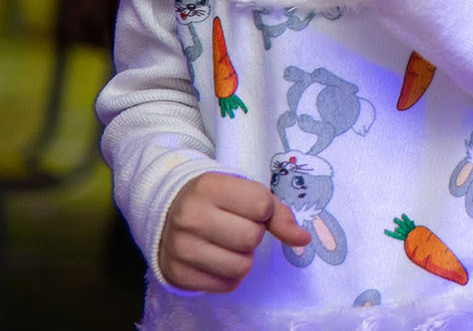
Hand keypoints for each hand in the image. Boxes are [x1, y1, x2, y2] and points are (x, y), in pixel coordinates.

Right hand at [159, 171, 309, 292]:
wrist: (169, 214)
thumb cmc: (218, 201)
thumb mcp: (246, 193)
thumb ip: (278, 213)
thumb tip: (303, 240)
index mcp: (209, 187)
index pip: (262, 206)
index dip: (264, 210)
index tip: (249, 208)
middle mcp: (190, 216)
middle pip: (251, 238)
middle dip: (253, 235)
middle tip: (237, 228)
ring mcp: (180, 247)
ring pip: (241, 266)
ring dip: (243, 258)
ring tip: (228, 244)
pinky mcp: (176, 274)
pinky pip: (226, 285)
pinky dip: (229, 276)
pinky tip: (216, 259)